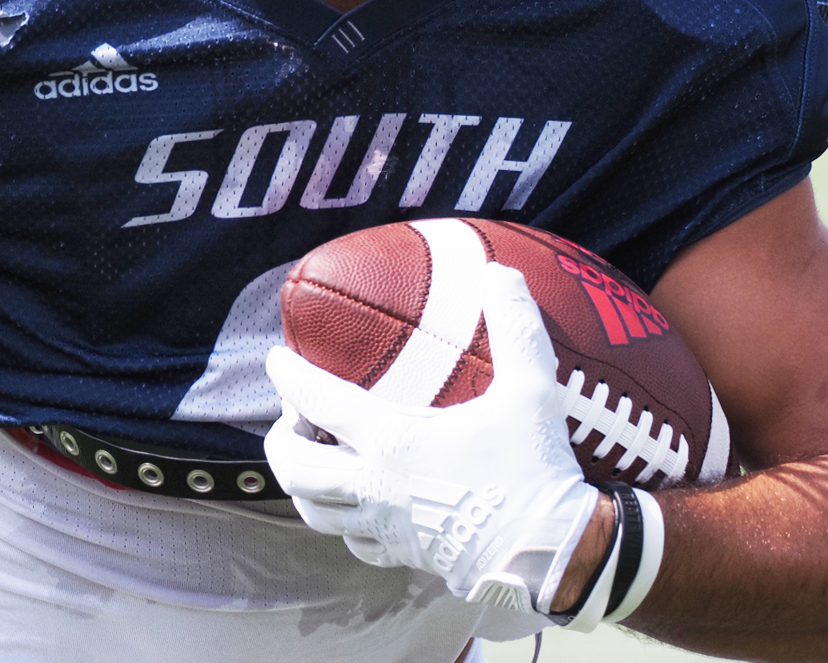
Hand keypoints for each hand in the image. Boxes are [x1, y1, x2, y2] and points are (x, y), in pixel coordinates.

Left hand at [265, 264, 601, 614]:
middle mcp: (375, 487)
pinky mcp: (401, 556)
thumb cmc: (534, 469)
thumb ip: (516, 325)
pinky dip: (341, 517)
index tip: (276, 359)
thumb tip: (500, 271)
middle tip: (296, 416)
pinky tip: (359, 501)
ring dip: (303, 482)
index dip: (289, 377)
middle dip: (280, 438)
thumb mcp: (532, 389)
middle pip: (294, 468)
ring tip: (318, 454)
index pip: (317, 402)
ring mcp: (384, 528)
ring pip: (313, 510)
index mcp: (393, 442)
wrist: (551, 554)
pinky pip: (351, 541)